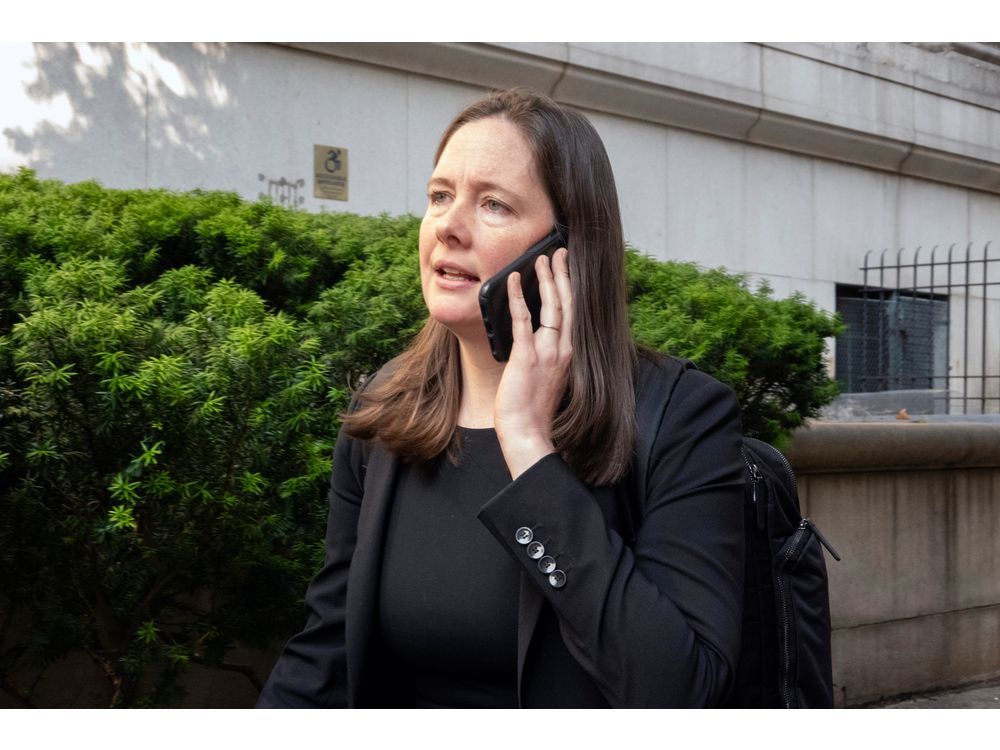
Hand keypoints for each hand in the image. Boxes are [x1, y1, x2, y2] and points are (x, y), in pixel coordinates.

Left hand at [494, 247, 572, 478]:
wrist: (528, 433)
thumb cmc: (533, 411)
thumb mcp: (545, 378)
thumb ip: (544, 356)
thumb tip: (533, 338)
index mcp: (568, 354)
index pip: (572, 314)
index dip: (570, 289)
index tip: (566, 269)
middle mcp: (563, 350)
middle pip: (567, 304)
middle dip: (563, 275)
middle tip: (559, 252)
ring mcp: (547, 352)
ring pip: (551, 307)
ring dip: (546, 279)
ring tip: (541, 259)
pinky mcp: (527, 356)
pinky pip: (523, 320)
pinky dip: (518, 297)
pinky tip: (513, 280)